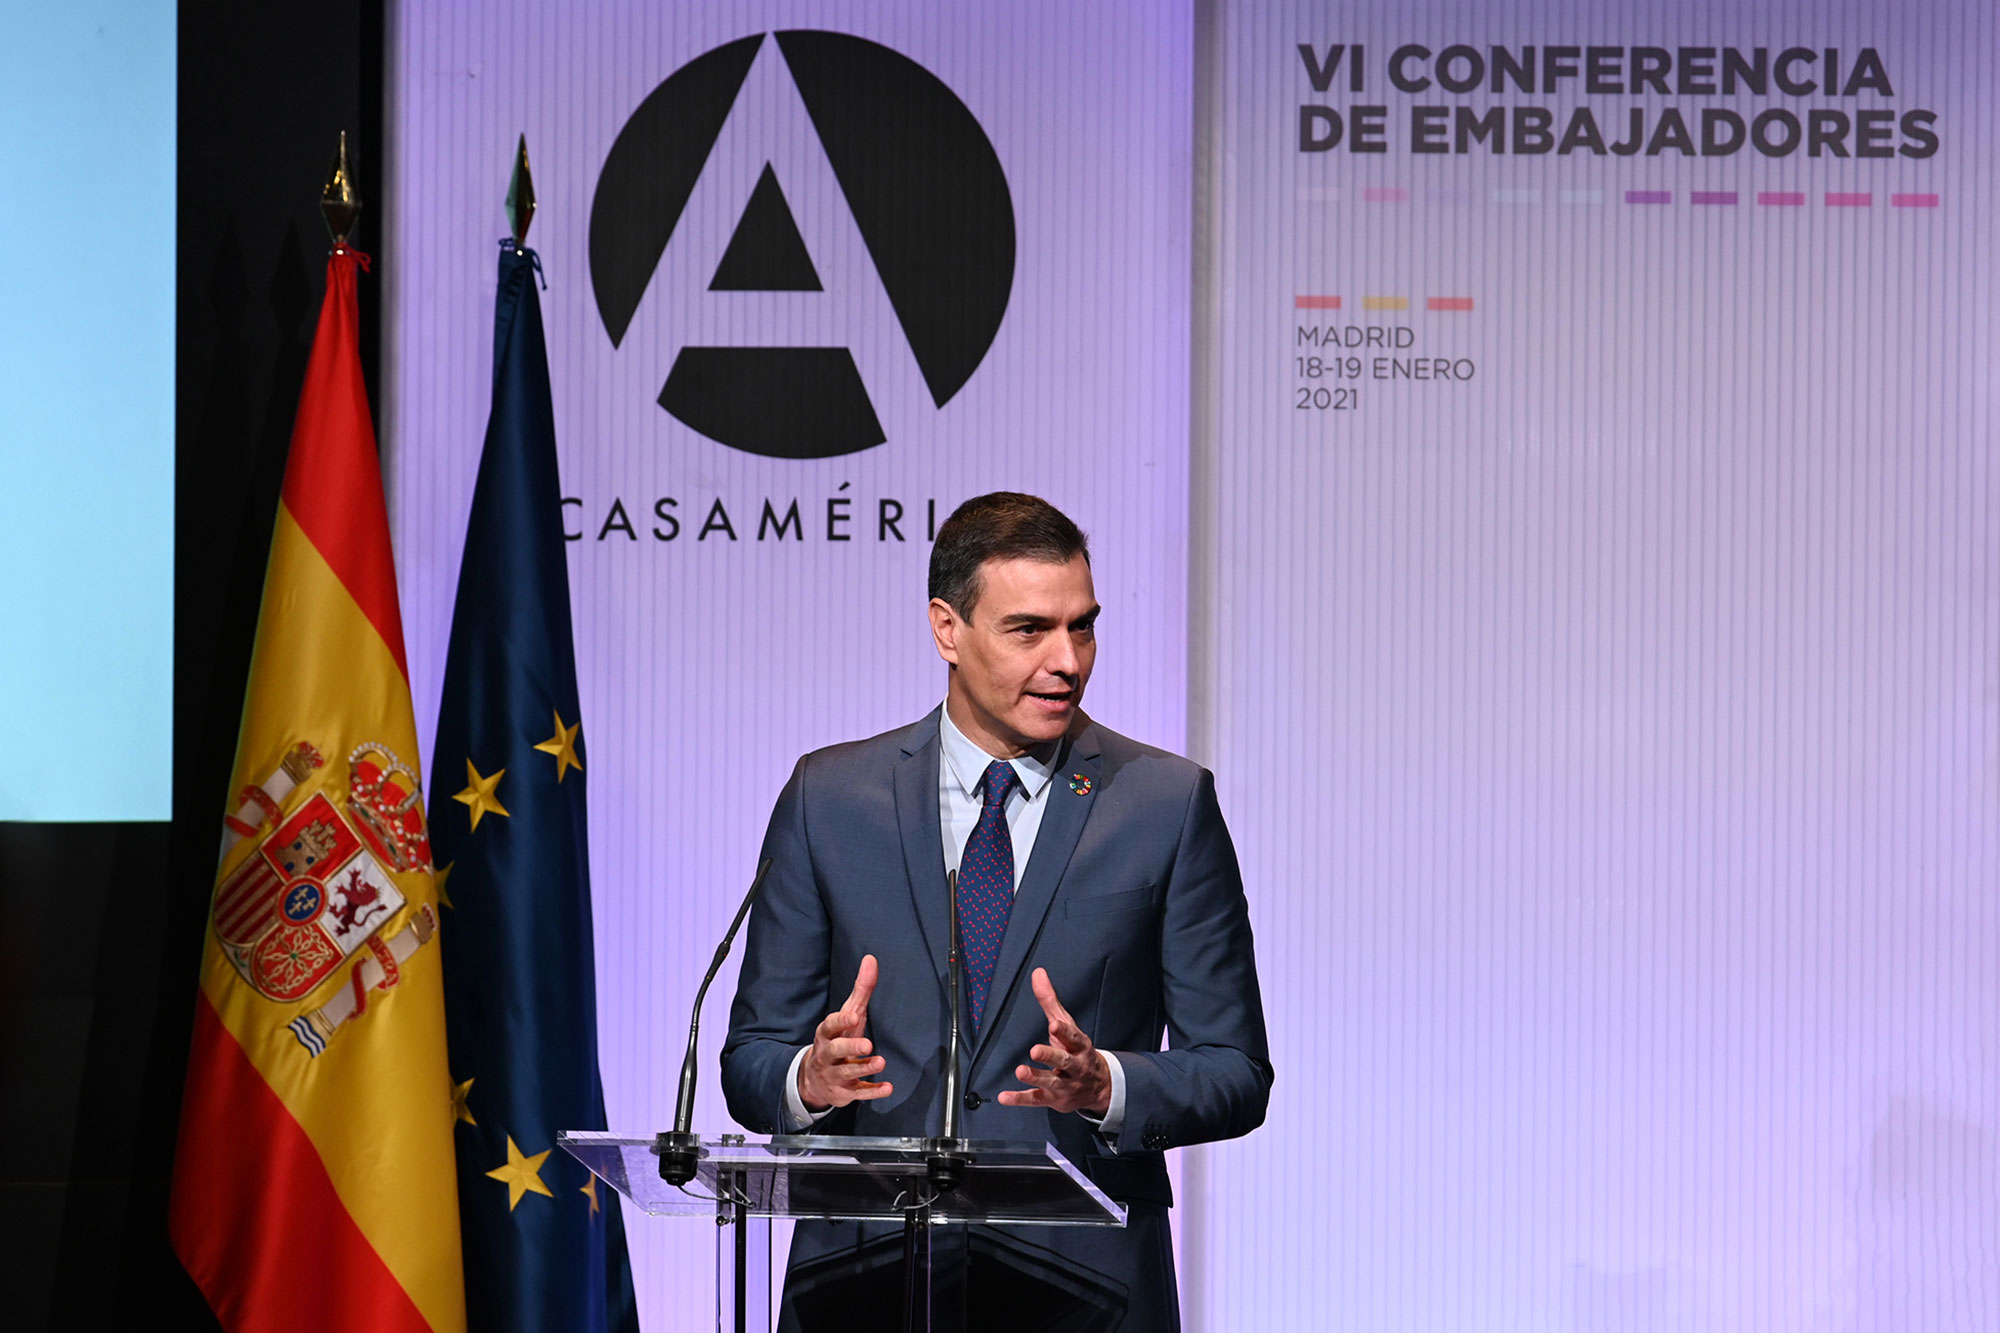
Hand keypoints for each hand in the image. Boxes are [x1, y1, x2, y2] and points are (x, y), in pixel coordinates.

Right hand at [798, 955, 892, 1109]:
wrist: (814, 1079)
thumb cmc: (837, 1039)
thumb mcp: (847, 1015)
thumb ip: (861, 990)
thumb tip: (871, 960)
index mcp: (826, 1034)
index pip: (830, 1026)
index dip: (840, 1021)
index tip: (853, 1015)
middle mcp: (828, 1055)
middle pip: (836, 1050)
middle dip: (850, 1047)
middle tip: (867, 1044)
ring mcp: (835, 1075)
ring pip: (847, 1072)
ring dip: (864, 1067)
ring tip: (880, 1062)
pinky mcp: (844, 1092)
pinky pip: (858, 1093)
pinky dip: (872, 1092)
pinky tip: (887, 1088)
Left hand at [996, 968, 1110, 1114]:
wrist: (1099, 1086)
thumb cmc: (1077, 1050)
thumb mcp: (1067, 1025)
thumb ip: (1050, 1000)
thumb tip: (1038, 973)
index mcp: (1079, 1045)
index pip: (1073, 1037)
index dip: (1064, 1032)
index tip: (1054, 1025)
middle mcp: (1075, 1066)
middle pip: (1064, 1060)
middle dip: (1051, 1055)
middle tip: (1035, 1050)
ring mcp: (1065, 1084)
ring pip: (1051, 1081)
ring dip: (1035, 1077)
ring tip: (1020, 1071)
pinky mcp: (1053, 1099)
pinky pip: (1036, 1099)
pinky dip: (1020, 1099)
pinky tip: (1004, 1097)